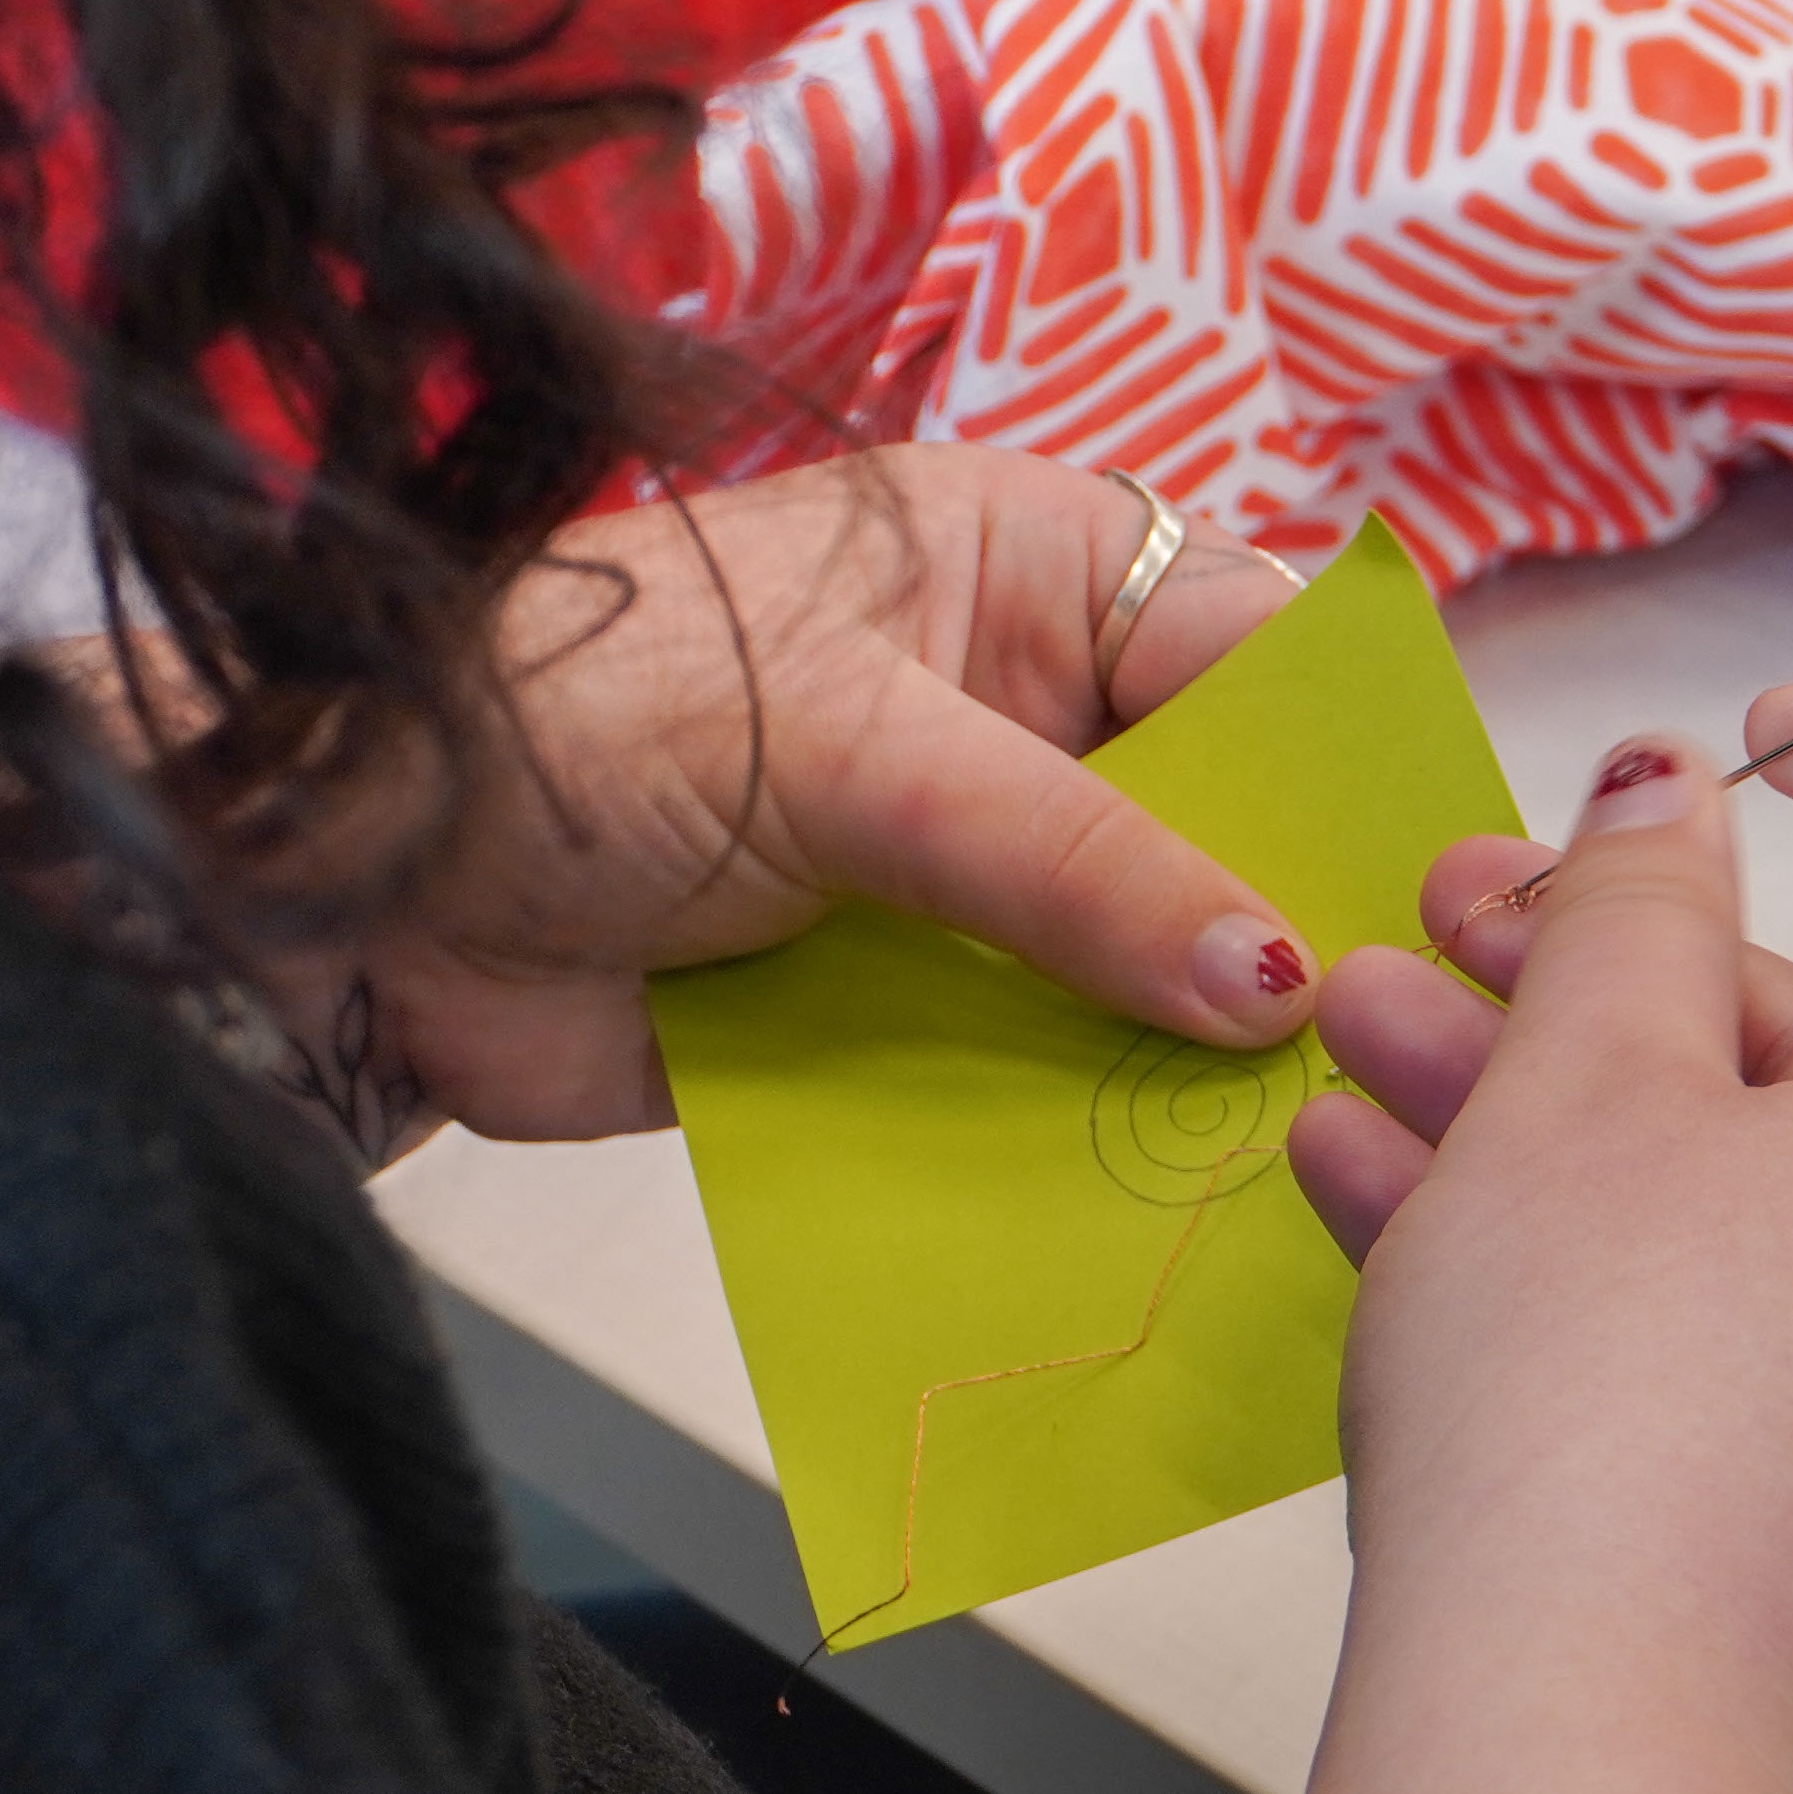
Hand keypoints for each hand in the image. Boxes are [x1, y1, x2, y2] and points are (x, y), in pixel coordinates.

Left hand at [252, 446, 1311, 1153]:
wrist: (343, 891)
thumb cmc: (586, 718)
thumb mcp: (858, 754)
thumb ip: (1071, 863)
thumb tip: (1275, 978)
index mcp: (1026, 576)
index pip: (1256, 651)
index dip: (1350, 765)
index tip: (1449, 897)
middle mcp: (1020, 718)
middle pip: (1219, 829)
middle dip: (1287, 939)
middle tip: (1406, 1062)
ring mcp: (964, 878)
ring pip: (1138, 973)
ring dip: (1197, 1063)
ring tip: (1321, 1166)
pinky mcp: (899, 1016)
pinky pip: (1036, 1081)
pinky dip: (1088, 1143)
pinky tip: (1178, 1217)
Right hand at [1234, 657, 1792, 1793]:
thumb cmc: (1599, 1409)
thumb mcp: (1582, 1095)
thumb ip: (1631, 910)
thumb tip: (1673, 813)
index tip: (1761, 743)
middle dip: (1634, 952)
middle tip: (1451, 910)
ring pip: (1779, 1188)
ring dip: (1568, 1095)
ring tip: (1359, 1040)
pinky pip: (1764, 1327)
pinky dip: (1607, 1247)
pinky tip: (1387, 1195)